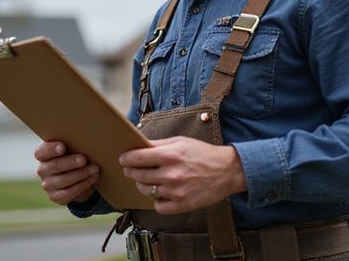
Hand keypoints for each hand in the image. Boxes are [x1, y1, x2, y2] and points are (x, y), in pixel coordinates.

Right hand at [34, 140, 99, 204]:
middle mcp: (42, 170)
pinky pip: (69, 192)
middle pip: (55, 165)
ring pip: (63, 180)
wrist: (73, 175)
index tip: (63, 147)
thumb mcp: (67, 146)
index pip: (41, 152)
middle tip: (84, 159)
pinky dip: (82, 185)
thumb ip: (69, 142)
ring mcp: (47, 185)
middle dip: (71, 162)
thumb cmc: (70, 154)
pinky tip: (92, 178)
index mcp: (41, 154)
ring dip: (81, 174)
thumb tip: (83, 140)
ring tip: (95, 168)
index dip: (51, 149)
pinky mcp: (55, 197)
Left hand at [119, 136, 246, 213]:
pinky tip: (159, 193)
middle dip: (130, 171)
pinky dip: (156, 201)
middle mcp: (172, 174)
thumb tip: (139, 145)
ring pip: (146, 191)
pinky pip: (159, 206)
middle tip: (129, 169)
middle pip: (139, 175)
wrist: (226, 171)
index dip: (126, 158)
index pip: (138, 158)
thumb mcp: (179, 141)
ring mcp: (177, 192)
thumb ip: (158, 144)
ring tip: (145, 180)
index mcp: (170, 155)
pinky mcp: (183, 205)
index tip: (122, 159)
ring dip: (142, 185)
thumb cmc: (202, 153)